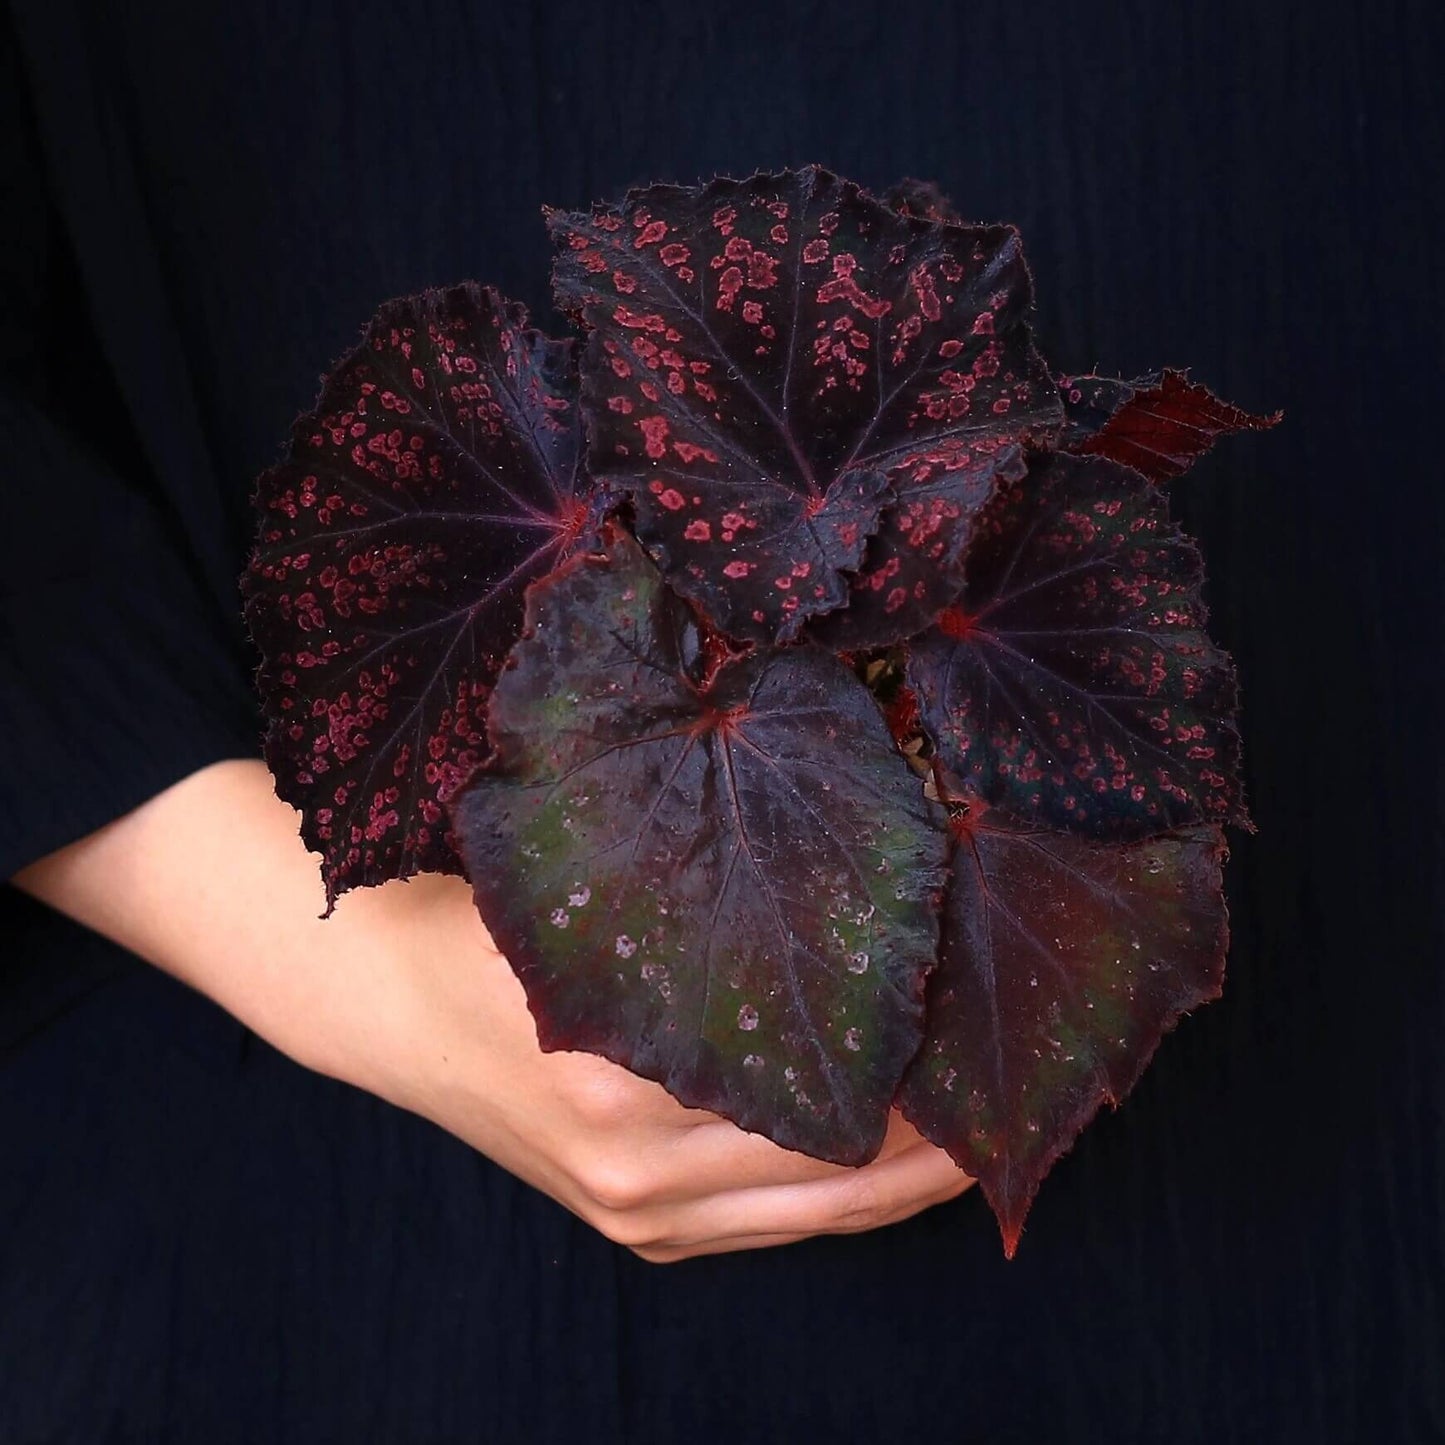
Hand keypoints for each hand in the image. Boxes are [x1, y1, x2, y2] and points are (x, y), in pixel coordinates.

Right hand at [14, 760, 973, 1261]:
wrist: (372, 997)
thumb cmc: (477, 918)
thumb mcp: (582, 889)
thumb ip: (696, 892)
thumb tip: (836, 853)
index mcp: (618, 1075)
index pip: (820, 1085)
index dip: (920, 1056)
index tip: (989, 1003)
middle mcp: (632, 1166)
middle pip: (839, 1163)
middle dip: (942, 1123)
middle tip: (1020, 1062)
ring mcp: (632, 1213)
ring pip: (818, 1211)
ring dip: (912, 1172)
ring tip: (990, 1115)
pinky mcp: (631, 1232)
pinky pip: (772, 1227)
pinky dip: (848, 1195)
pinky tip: (904, 1150)